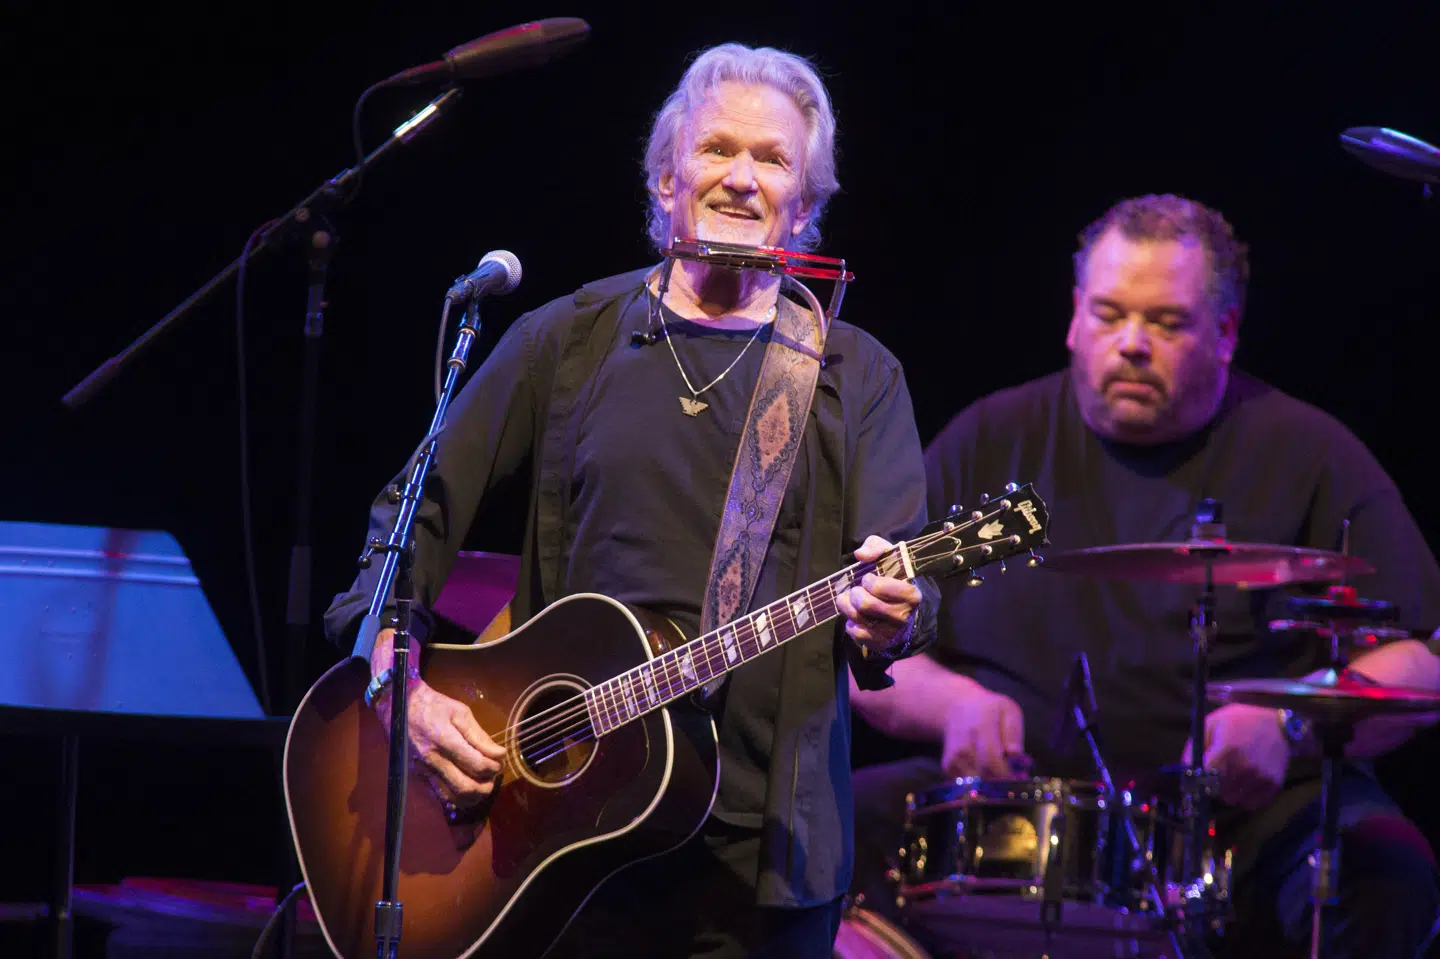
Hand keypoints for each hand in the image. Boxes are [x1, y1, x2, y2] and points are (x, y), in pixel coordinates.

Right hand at [371, 630, 505, 812]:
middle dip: (486, 786)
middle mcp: (432, 760)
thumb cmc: (433, 705)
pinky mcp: (419, 776)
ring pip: (453, 797)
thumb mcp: (460, 712)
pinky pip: (441, 796)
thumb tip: (498, 754)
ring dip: (474, 795)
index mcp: (444, 739)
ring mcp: (424, 771)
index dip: (494, 766)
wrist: (400, 706)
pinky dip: (458, 797)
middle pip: (466, 787)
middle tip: (494, 776)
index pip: (476, 764)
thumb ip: (479, 735)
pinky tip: (467, 788)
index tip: (500, 760)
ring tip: (483, 784)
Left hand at [836, 535, 922, 652]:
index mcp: (911, 594)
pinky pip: (856, 634)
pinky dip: (851, 624)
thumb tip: (860, 555)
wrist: (902, 608)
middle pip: (865, 604)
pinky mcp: (881, 644)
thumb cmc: (892, 578)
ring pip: (857, 619)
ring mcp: (892, 632)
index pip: (879, 587)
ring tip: (852, 600)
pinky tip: (856, 617)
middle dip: (855, 593)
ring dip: (848, 606)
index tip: (869, 578)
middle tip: (857, 590)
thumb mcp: (888, 556)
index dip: (869, 581)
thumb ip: (875, 547)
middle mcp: (904, 616)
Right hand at [940, 682, 1028, 778]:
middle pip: (985, 776)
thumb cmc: (990, 711)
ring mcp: (953, 758)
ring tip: (1000, 770)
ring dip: (993, 785)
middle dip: (1003, 783)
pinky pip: (969, 787)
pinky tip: (985, 770)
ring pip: (978, 785)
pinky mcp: (948, 768)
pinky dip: (981, 785)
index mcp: (980, 727)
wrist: (957, 709)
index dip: (1007, 774)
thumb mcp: (1009, 711)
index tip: (1021, 778)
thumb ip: (1013, 733)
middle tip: (1014, 776)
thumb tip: (1014, 754)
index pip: (991, 759)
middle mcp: (963, 744)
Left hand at [1181, 703, 1287, 810]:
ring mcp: (1261, 777)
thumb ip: (1195, 746)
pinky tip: (1246, 782)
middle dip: (1214, 786)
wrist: (1277, 724)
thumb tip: (1185, 770)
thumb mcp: (1211, 723)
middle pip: (1218, 792)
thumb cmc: (1239, 721)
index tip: (1199, 775)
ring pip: (1234, 800)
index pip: (1205, 779)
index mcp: (1227, 749)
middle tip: (1219, 773)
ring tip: (1234, 775)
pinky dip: (1246, 797)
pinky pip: (1251, 804)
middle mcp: (1245, 767)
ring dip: (1230, 792)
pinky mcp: (1274, 785)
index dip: (1199, 779)